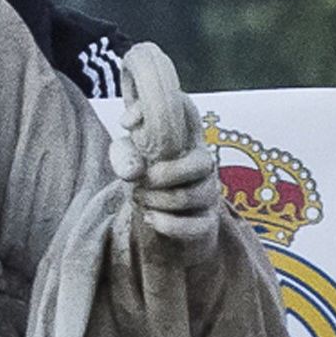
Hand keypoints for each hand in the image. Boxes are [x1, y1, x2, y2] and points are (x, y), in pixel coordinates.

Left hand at [111, 93, 220, 266]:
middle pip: (202, 164)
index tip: (130, 123)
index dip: (171, 109)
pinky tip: (149, 218)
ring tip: (138, 198)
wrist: (155, 213)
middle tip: (138, 181)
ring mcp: (209, 194)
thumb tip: (132, 156)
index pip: (189, 112)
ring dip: (158, 200)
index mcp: (187, 138)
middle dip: (163, 175)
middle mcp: (205, 163)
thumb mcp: (129, 157)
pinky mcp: (207, 223)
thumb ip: (126, 152)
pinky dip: (168, 224)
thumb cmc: (144, 174)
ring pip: (192, 196)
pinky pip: (196, 227)